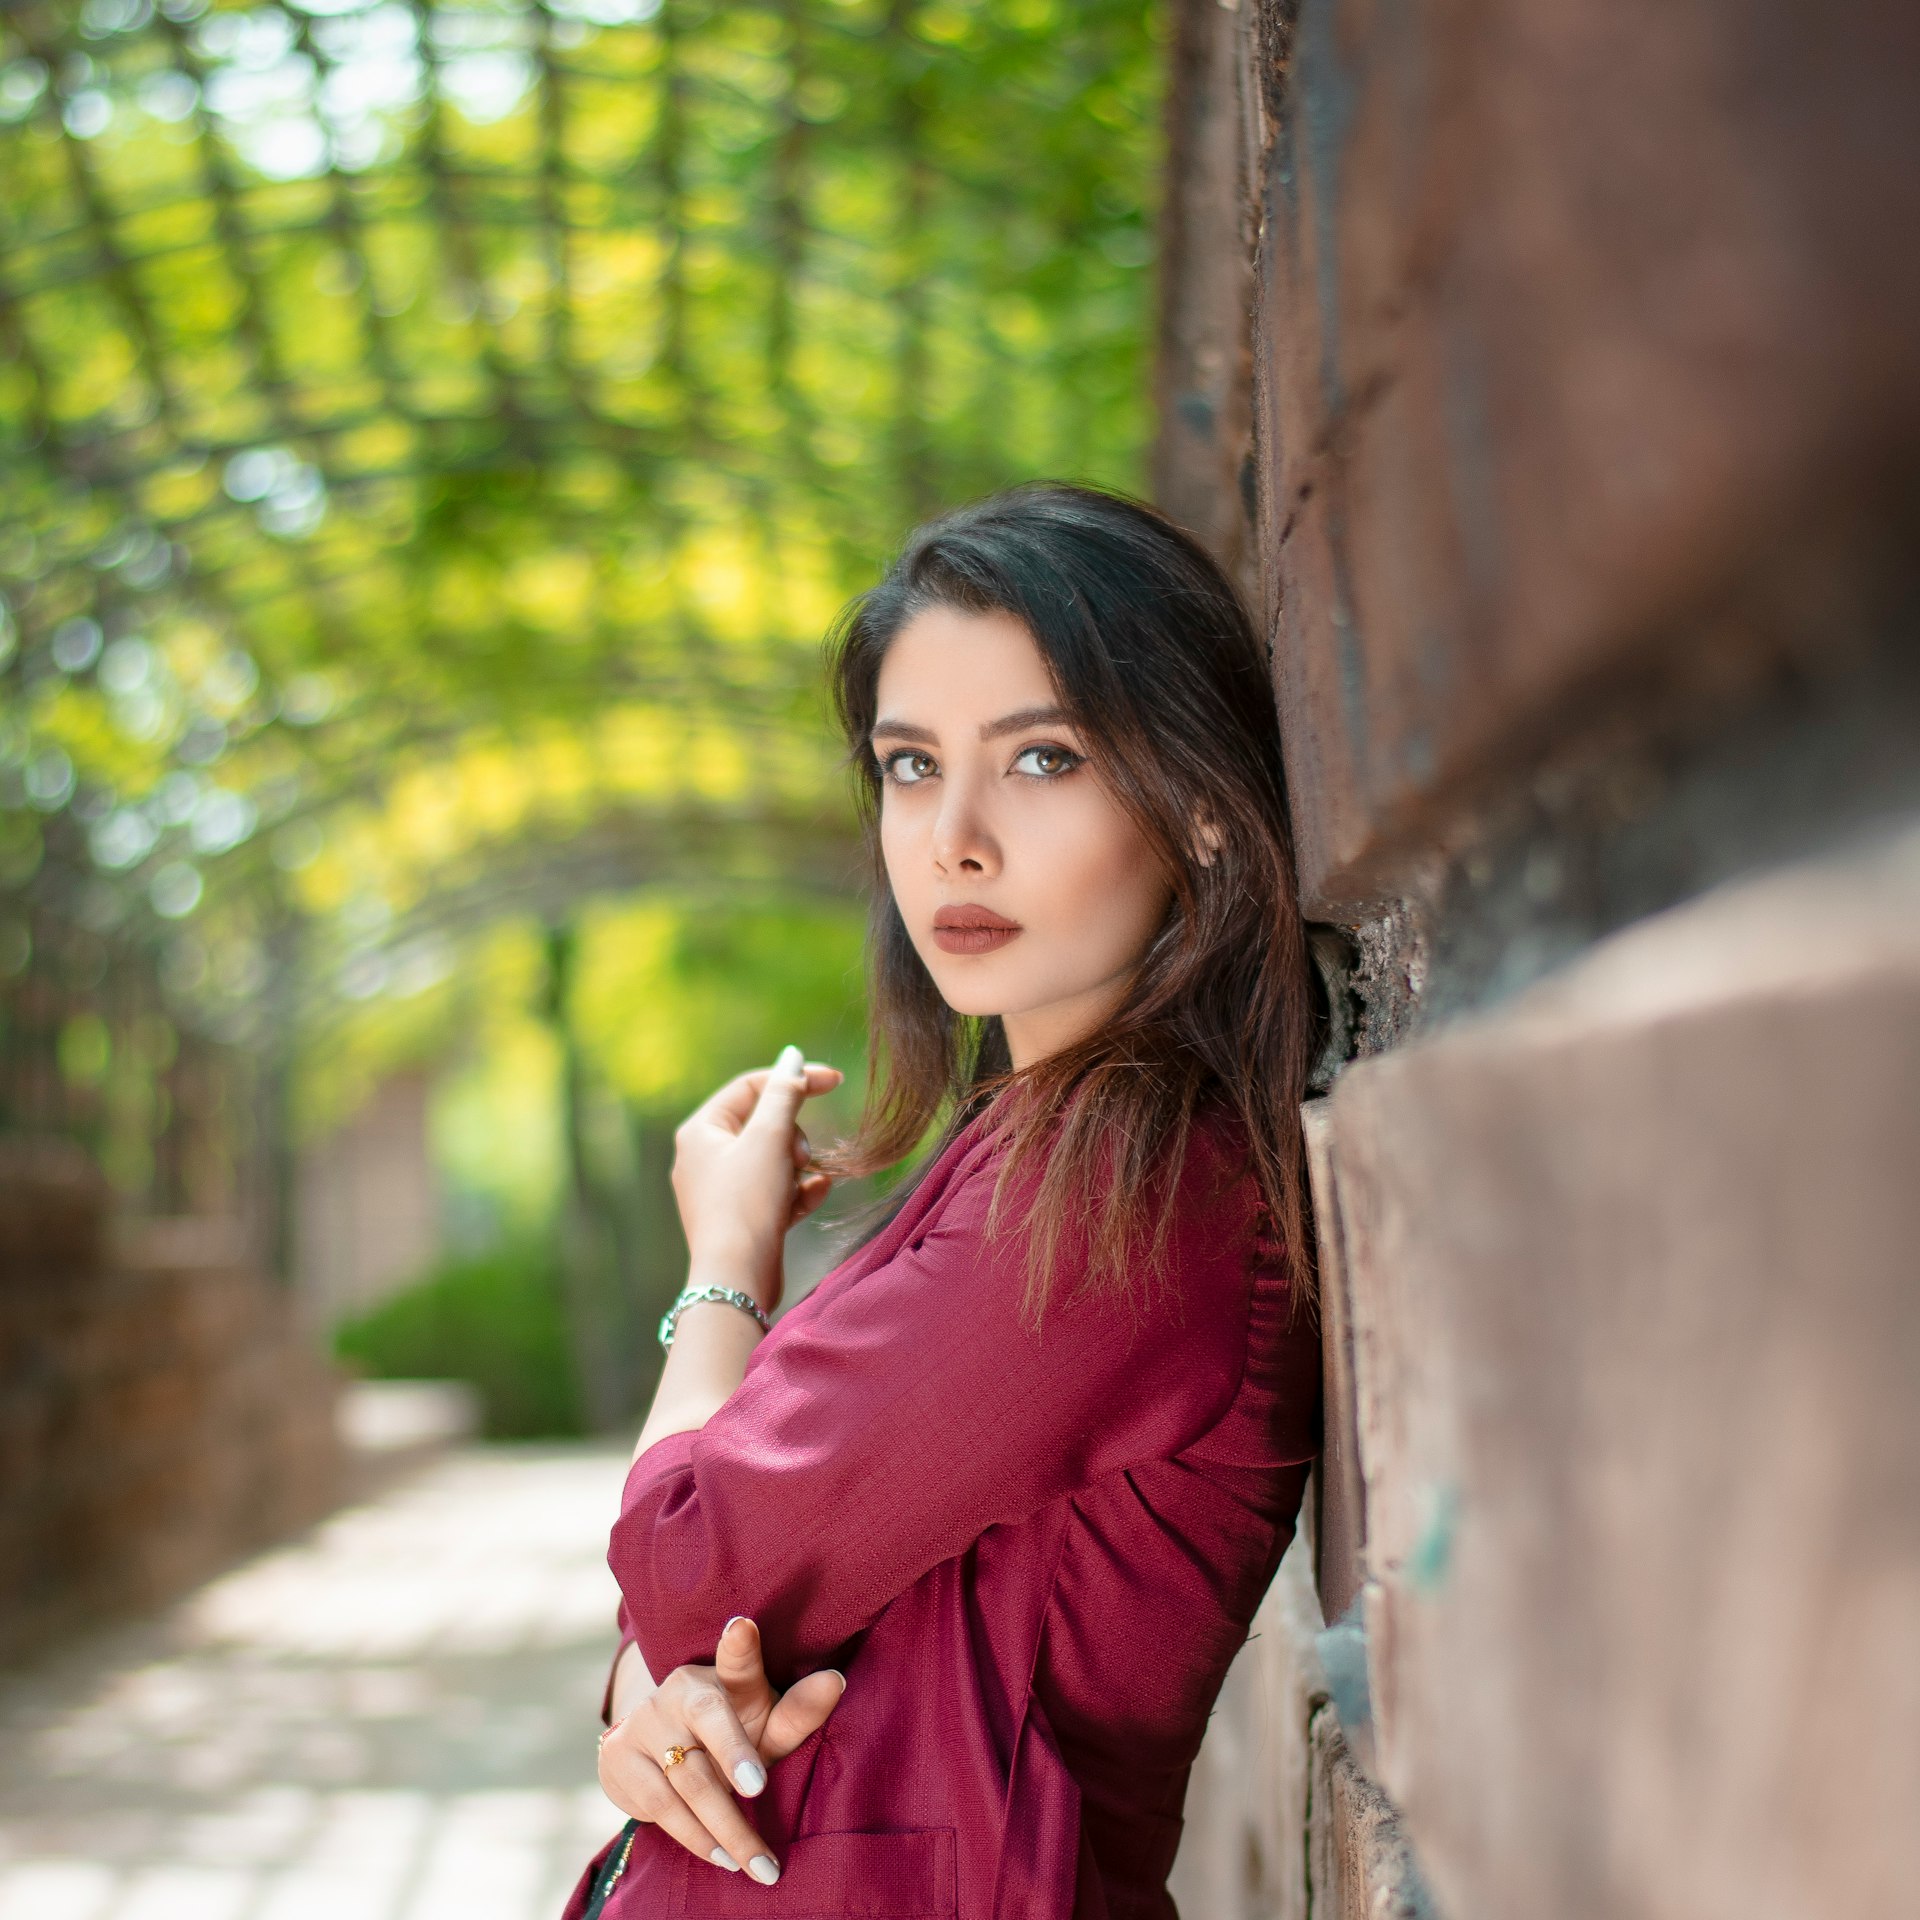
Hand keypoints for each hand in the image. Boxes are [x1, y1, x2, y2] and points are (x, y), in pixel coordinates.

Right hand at [597, 1616, 845, 1884]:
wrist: (661, 1750)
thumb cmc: (733, 1733)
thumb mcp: (764, 1724)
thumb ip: (796, 1712)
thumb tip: (835, 1681)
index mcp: (723, 1675)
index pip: (735, 1660)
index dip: (739, 1646)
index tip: (743, 1627)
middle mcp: (681, 1690)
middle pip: (711, 1721)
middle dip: (735, 1756)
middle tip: (758, 1788)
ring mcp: (646, 1721)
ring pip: (688, 1777)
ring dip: (725, 1825)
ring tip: (756, 1862)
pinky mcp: (619, 1757)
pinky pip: (660, 1804)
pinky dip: (694, 1835)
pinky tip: (720, 1854)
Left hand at [672, 1046, 841, 1311]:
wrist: (737, 1278)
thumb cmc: (746, 1202)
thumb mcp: (769, 1138)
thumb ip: (785, 1093)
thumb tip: (792, 1058)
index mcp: (700, 1131)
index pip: (750, 1087)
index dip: (793, 1079)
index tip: (835, 1081)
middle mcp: (703, 1158)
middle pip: (763, 1123)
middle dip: (793, 1135)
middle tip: (801, 1156)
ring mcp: (720, 1191)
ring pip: (772, 1159)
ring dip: (798, 1165)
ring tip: (807, 1181)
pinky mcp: (739, 1219)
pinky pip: (773, 1191)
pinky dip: (796, 1190)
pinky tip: (816, 1194)